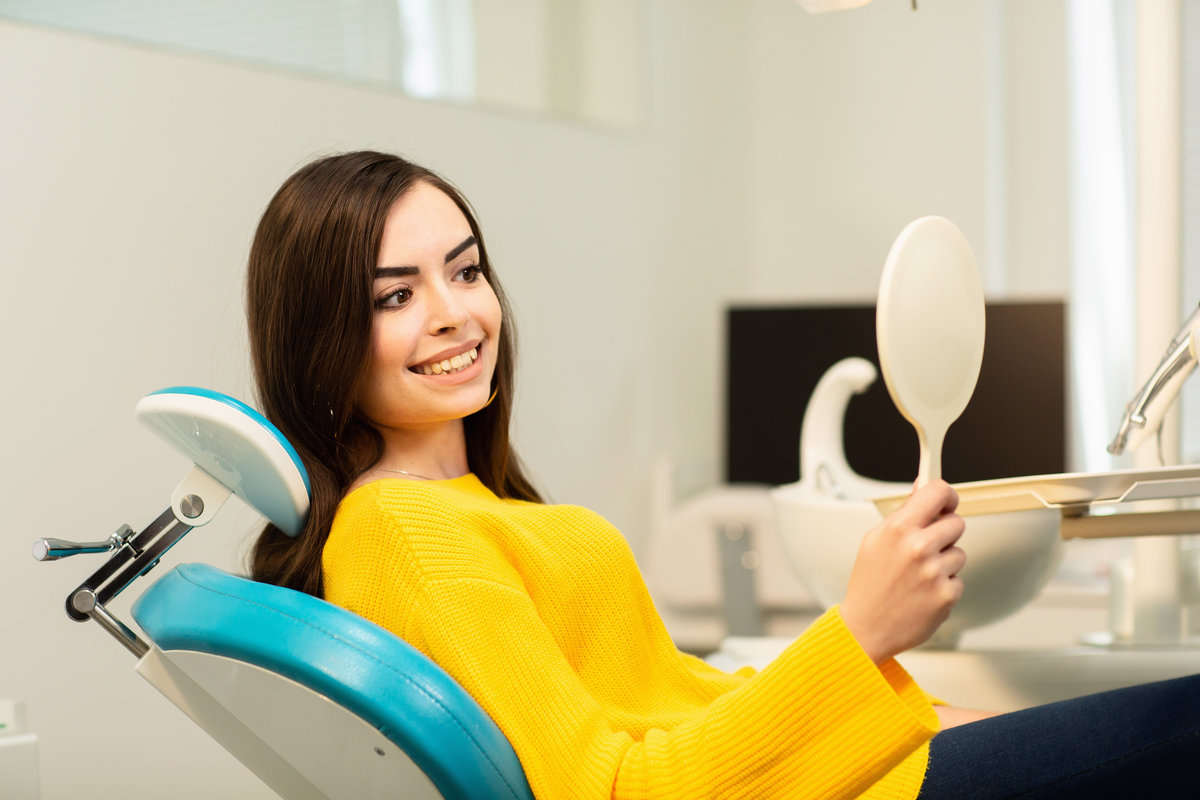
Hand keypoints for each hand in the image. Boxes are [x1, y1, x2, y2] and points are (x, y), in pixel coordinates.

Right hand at [839, 480, 965, 663]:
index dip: (947, 495)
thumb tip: (922, 486)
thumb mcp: (875, 540)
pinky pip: (958, 579)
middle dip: (944, 533)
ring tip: (919, 576)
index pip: (938, 491)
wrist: (866, 627)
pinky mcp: (946, 595)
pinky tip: (923, 593)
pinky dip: (944, 586)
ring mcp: (934, 572)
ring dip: (944, 562)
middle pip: (957, 523)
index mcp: (899, 528)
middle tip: (926, 547)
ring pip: (958, 554)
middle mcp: (919, 547)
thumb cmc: (869, 584)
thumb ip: (903, 513)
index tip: (946, 502)